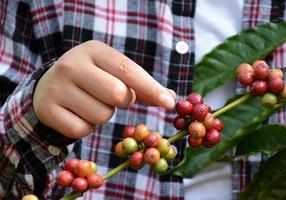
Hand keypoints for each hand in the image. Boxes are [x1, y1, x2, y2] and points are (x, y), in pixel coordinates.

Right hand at [33, 40, 175, 138]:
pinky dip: (86, 128)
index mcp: (93, 50)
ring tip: (89, 103)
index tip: (169, 103)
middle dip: (122, 101)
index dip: (151, 88)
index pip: (128, 70)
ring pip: (102, 115)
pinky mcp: (47, 110)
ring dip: (103, 115)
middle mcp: (72, 65)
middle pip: (118, 94)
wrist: (48, 87)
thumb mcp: (113, 73)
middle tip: (111, 96)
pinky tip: (76, 114)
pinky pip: (83, 130)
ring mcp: (57, 87)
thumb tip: (170, 98)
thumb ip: (142, 86)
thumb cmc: (91, 79)